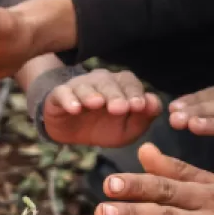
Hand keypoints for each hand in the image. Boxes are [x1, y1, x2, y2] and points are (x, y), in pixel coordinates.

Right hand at [43, 69, 161, 146]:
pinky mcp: (59, 95)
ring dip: (92, 94)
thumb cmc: (104, 127)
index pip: (129, 82)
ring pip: (85, 86)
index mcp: (120, 86)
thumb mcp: (127, 129)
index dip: (134, 93)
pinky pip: (63, 93)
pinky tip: (74, 109)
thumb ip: (143, 118)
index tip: (138, 107)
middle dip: (115, 95)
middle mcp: (100, 82)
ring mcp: (79, 86)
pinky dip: (69, 100)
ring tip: (96, 104)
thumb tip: (153, 103)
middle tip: (119, 108)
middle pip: (108, 82)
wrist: (72, 132)